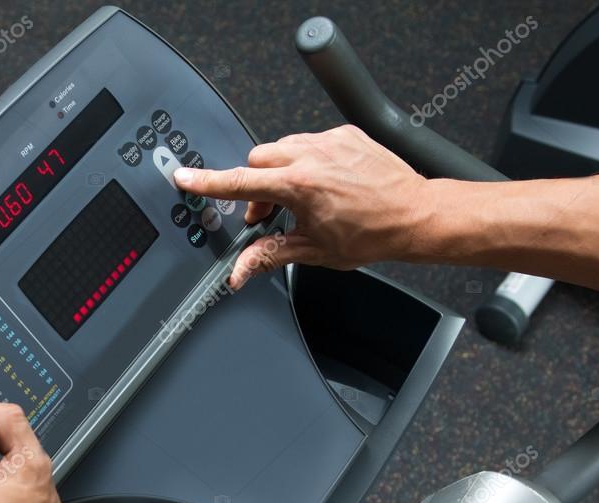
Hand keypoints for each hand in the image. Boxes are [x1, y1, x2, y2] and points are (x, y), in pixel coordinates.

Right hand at [172, 125, 429, 288]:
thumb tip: (239, 272)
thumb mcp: (313, 250)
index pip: (239, 182)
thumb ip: (268, 256)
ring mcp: (329, 141)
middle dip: (256, 185)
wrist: (414, 214)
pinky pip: (310, 141)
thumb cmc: (372, 233)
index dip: (207, 182)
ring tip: (297, 200)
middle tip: (268, 214)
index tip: (185, 177)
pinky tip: (322, 183)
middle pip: (257, 160)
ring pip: (282, 148)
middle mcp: (312, 156)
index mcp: (299, 186)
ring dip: (280, 172)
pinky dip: (307, 160)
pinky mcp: (345, 134)